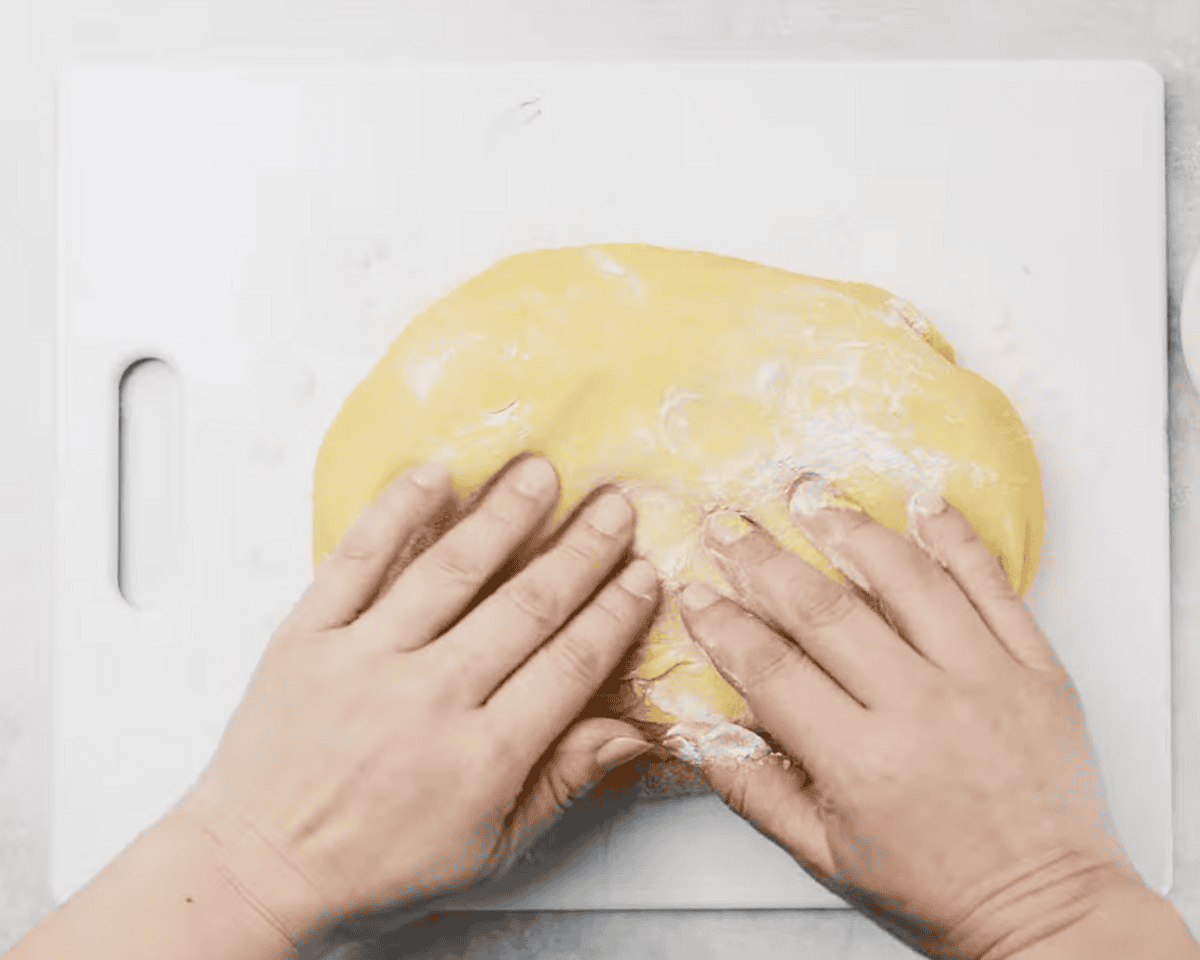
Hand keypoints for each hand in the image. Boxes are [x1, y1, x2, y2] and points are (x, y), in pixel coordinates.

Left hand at [176, 456, 658, 942]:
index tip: (642, 574)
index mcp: (482, 757)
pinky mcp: (307, 637)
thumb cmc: (374, 865)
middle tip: (614, 506)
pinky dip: (396, 513)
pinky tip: (435, 476)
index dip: (614, 613)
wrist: (258, 868)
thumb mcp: (487, 848)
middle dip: (580, 550)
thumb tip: (633, 731)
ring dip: (503, 515)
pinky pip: (357, 560)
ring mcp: (364, 661)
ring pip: (451, 571)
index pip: (570, 665)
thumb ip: (561, 780)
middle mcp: (429, 700)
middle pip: (525, 607)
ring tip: (540, 474)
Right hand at [676, 478, 1141, 959]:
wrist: (1045, 909)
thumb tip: (690, 729)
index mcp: (861, 762)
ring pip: (906, 578)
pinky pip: (992, 584)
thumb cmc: (935, 887)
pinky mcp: (1035, 667)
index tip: (695, 592)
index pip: (772, 669)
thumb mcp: (824, 854)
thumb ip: (752, 786)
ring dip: (848, 527)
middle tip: (725, 525)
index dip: (723, 624)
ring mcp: (985, 679)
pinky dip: (955, 536)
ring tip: (807, 496)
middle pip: (824, 610)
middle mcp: (922, 708)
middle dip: (761, 560)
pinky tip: (920, 503)